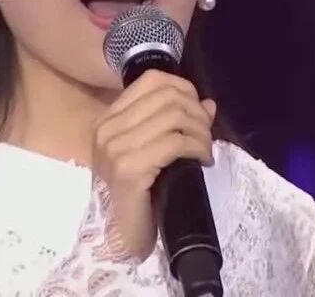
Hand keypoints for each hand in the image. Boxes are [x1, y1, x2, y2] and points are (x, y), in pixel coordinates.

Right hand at [91, 69, 216, 260]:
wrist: (126, 234)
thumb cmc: (141, 193)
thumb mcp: (156, 150)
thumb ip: (176, 123)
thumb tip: (208, 104)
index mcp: (108, 120)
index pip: (152, 80)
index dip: (184, 89)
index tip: (199, 111)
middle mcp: (106, 129)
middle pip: (167, 97)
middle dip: (197, 114)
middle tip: (207, 136)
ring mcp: (115, 148)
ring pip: (174, 117)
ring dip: (201, 133)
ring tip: (206, 150)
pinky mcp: (128, 168)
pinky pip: (175, 143)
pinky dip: (197, 148)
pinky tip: (203, 160)